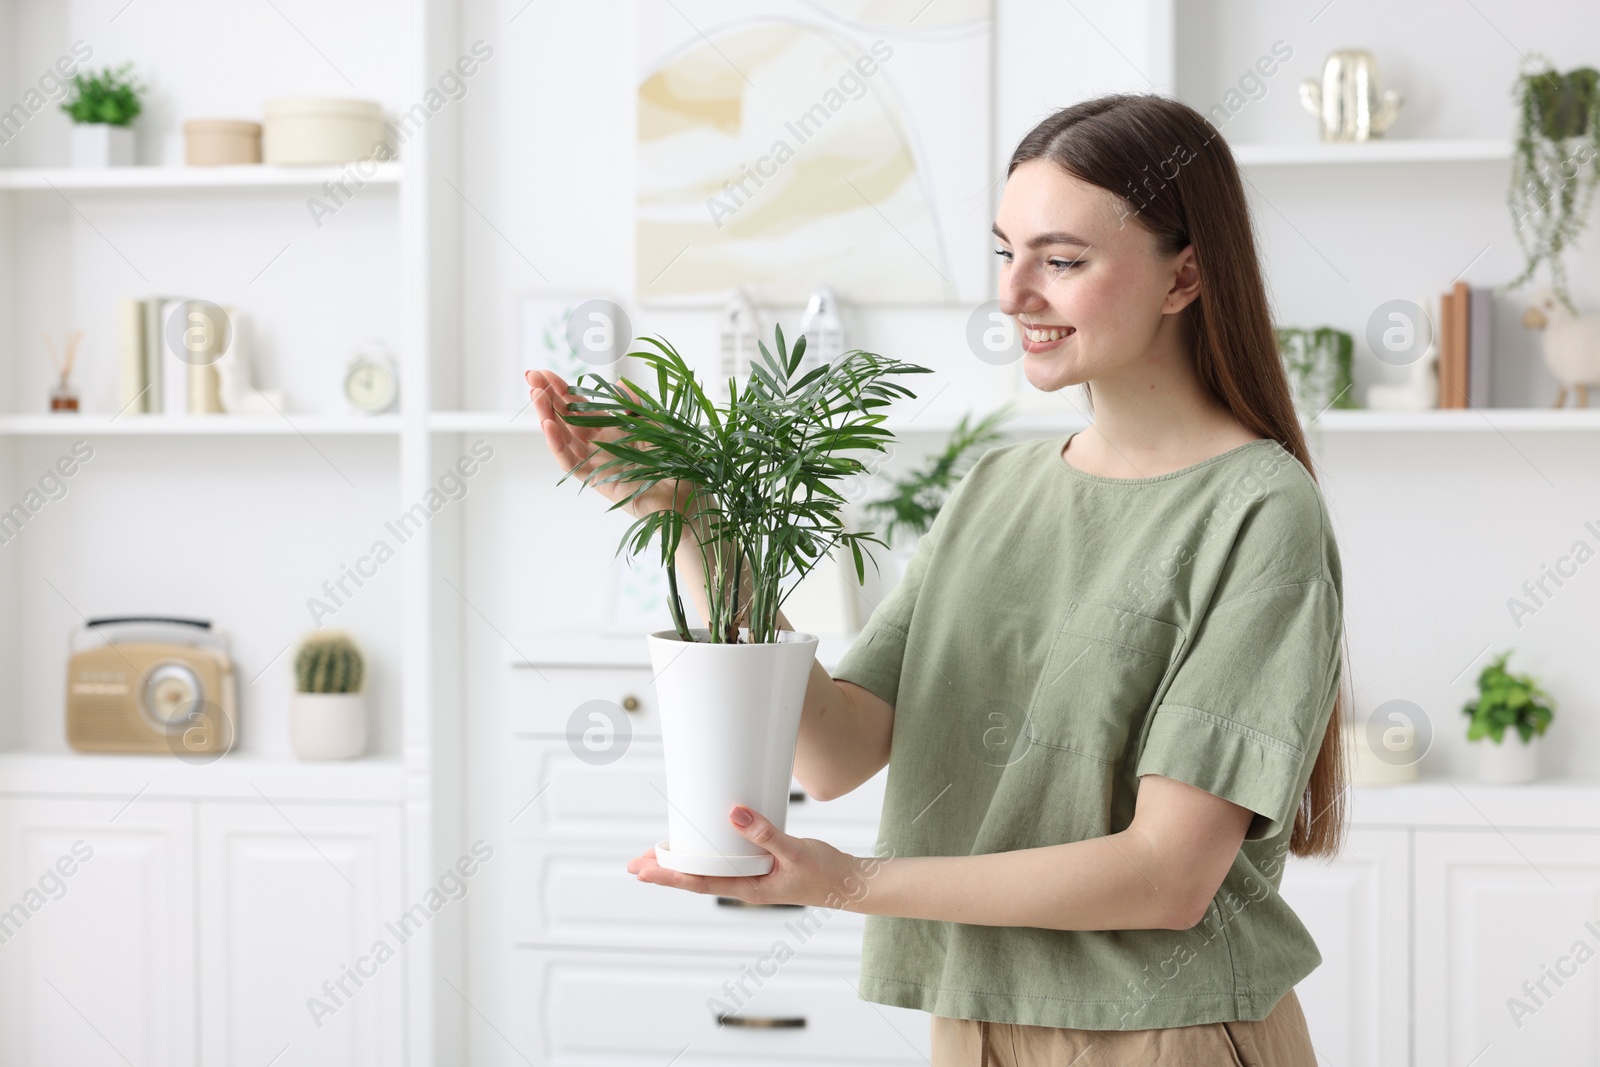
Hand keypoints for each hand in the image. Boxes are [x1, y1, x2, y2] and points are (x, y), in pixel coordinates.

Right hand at [526, 368, 695, 520]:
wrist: (686, 494)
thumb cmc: (676, 461)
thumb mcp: (657, 422)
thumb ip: (636, 403)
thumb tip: (618, 382)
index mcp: (610, 428)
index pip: (578, 405)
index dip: (561, 389)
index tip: (544, 372)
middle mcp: (598, 444)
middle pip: (565, 418)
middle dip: (547, 396)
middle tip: (531, 376)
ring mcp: (595, 461)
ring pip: (563, 437)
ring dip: (546, 416)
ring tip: (535, 394)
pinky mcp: (596, 480)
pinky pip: (571, 462)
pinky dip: (557, 445)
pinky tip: (547, 426)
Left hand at [626, 805, 873, 910]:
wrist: (850, 883)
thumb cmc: (826, 873)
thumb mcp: (796, 851)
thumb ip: (766, 833)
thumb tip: (734, 814)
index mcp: (749, 887)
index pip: (698, 882)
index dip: (668, 876)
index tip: (641, 870)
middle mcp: (745, 884)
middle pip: (694, 878)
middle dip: (664, 870)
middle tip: (633, 863)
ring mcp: (752, 876)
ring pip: (707, 870)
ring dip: (681, 863)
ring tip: (656, 855)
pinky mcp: (761, 866)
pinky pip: (724, 861)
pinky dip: (705, 854)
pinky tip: (699, 845)